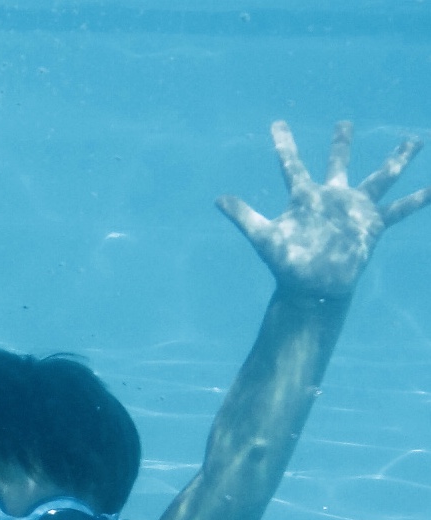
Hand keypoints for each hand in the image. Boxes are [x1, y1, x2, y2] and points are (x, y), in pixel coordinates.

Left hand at [217, 120, 430, 297]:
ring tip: (415, 140)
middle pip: (339, 163)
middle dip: (342, 144)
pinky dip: (418, 200)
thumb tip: (217, 199)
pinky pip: (399, 210)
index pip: (292, 165)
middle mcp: (331, 198)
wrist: (312, 288)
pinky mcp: (372, 225)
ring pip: (381, 178)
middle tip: (344, 123)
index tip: (277, 124)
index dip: (284, 145)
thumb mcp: (264, 237)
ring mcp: (354, 209)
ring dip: (398, 159)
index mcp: (305, 197)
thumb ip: (244, 215)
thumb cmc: (288, 265)